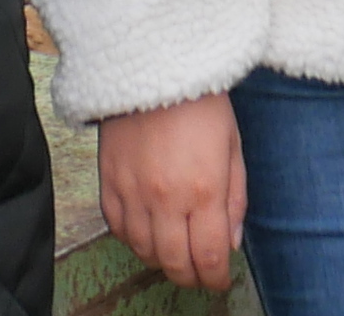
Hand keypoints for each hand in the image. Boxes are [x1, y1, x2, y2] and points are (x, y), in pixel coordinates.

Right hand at [97, 94, 245, 292]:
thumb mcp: (233, 147)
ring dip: (161, 260)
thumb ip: (234, 200)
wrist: (155, 64)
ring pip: (143, 251)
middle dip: (190, 277)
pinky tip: (147, 232)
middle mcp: (165, 198)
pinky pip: (116, 227)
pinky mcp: (108, 181)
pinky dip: (132, 239)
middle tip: (199, 274)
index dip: (216, 278)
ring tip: (174, 253)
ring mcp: (132, 192)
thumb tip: (230, 243)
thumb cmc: (201, 102)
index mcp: (203, 190)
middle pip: (174, 263)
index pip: (208, 258)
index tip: (219, 280)